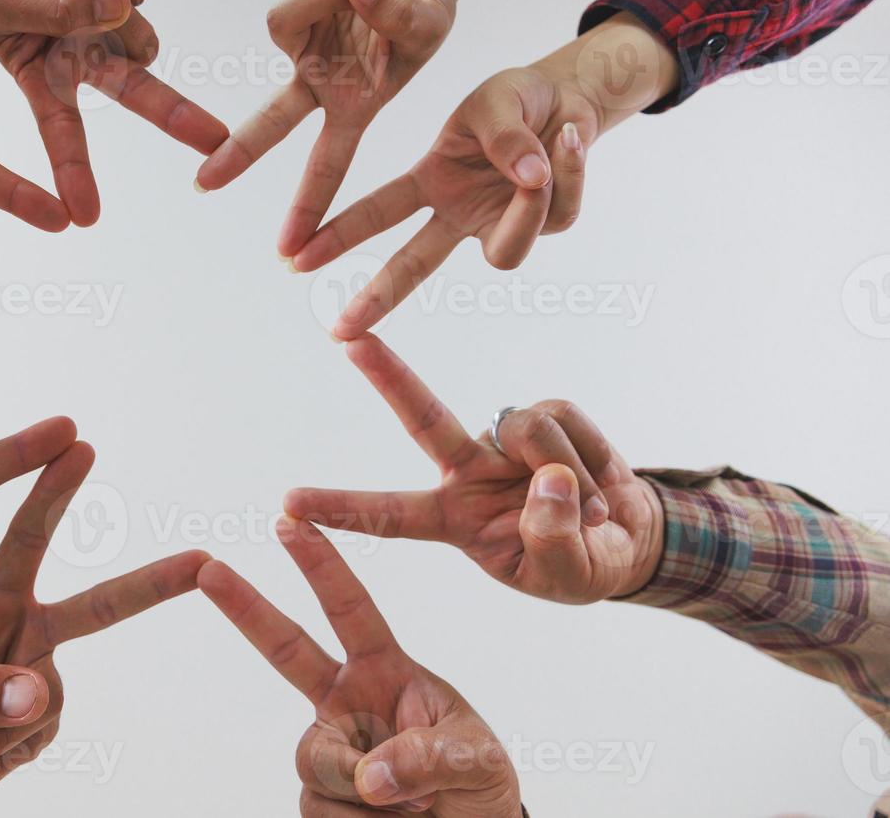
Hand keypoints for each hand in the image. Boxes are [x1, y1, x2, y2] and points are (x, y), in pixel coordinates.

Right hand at [0, 0, 227, 224]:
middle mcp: (78, 58)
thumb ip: (60, 9)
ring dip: (116, 4)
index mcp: (40, 76)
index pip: (60, 131)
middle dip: (176, 116)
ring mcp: (103, 24)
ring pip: (141, 34)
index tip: (83, 218)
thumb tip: (119, 8)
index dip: (73, 173)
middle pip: (137, 94)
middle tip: (216, 143)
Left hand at [0, 443, 207, 812]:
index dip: (53, 494)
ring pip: (45, 704)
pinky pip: (34, 741)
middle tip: (200, 562)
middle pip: (98, 607)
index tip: (79, 446)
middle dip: (151, 584)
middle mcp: (23, 634)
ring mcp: (35, 681)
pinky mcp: (38, 725)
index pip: (25, 542)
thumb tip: (34, 693)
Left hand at [193, 0, 495, 258]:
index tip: (288, 252)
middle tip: (202, 185)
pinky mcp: (291, 11)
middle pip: (271, 123)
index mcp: (356, 107)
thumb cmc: (427, 10)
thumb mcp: (430, 19)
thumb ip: (398, 13)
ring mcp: (301, 50)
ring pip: (282, 21)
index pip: (329, 165)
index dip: (311, 207)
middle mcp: (320, 86)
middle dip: (239, 151)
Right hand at [200, 518, 521, 815]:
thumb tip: (367, 777)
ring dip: (363, 793)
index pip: (350, 609)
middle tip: (208, 568)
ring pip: (313, 760)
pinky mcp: (319, 798)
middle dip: (246, 607)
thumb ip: (427, 756)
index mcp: (386, 671)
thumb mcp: (477, 759)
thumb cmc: (479, 787)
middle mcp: (346, 702)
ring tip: (415, 807)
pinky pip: (319, 808)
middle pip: (285, 650)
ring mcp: (329, 749)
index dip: (321, 564)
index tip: (290, 521)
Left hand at [285, 334, 665, 604]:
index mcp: (451, 521)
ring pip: (525, 430)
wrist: (628, 540)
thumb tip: (546, 481)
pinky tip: (600, 481)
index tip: (288, 504)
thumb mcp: (564, 576)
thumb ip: (552, 540)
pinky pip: (563, 420)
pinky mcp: (543, 415)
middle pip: (421, 418)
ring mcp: (502, 440)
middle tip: (349, 340)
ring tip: (592, 512)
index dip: (341, 509)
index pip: (388, 516)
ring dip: (568, 471)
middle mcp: (466, 472)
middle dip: (388, 377)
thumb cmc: (578, 566)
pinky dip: (591, 455)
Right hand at [293, 13, 677, 338]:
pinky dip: (571, 171)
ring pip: (505, 254)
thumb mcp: (498, 102)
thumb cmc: (518, 99)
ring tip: (555, 141)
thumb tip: (530, 181)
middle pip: (414, 265)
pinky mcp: (545, 227)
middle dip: (377, 294)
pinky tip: (571, 136)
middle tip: (340, 329)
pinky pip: (558, 215)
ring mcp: (499, 224)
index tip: (296, 258)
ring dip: (529, 208)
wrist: (570, 96)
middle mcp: (458, 213)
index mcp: (431, 181)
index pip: (379, 212)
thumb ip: (506, 140)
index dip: (338, 235)